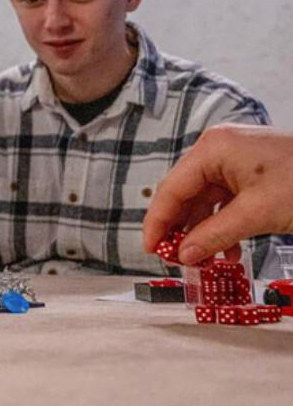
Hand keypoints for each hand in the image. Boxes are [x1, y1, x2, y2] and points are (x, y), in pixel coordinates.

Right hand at [142, 124, 292, 265]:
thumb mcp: (257, 215)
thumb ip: (214, 235)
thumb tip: (184, 255)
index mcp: (213, 148)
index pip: (172, 188)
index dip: (158, 222)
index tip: (152, 251)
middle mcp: (219, 148)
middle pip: (186, 193)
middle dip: (181, 229)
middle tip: (176, 261)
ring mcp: (235, 158)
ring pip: (206, 199)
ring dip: (203, 231)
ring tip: (203, 262)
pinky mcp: (251, 171)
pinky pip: (226, 199)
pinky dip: (223, 224)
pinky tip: (227, 250)